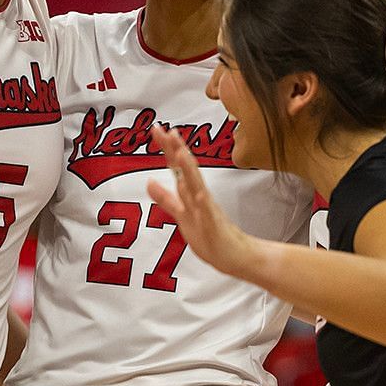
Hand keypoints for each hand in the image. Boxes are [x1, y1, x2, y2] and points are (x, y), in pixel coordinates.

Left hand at [145, 124, 263, 278]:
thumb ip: (166, 198)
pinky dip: (203, 201)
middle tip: (168, 130)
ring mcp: (208, 210)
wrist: (236, 256)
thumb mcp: (182, 214)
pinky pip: (208, 213)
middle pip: (186, 169)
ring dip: (189, 169)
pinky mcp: (214, 225)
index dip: (167, 148)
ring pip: (197, 186)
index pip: (177, 167)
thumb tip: (149, 181)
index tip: (157, 129)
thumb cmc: (210, 236)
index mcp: (192, 193)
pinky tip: (198, 191)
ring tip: (180, 152)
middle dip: (177, 150)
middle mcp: (200, 196)